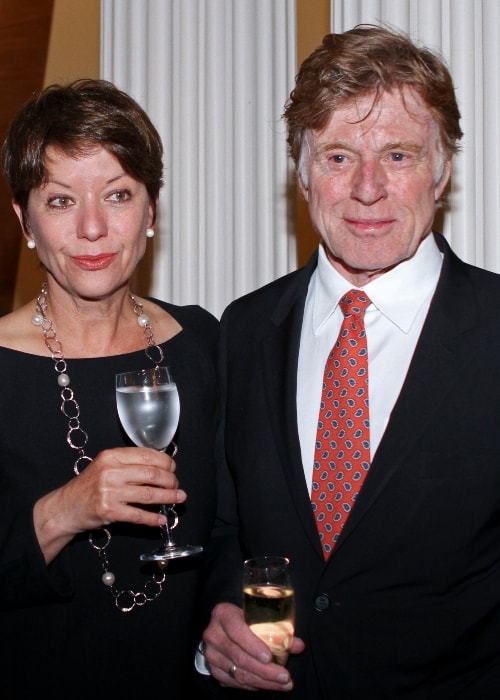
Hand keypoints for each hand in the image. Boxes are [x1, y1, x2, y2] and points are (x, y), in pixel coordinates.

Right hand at [34, 446, 186, 561]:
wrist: (66, 507)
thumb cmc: (89, 486)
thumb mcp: (105, 466)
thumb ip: (128, 463)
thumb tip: (160, 464)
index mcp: (111, 456)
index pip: (146, 455)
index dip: (165, 462)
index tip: (173, 468)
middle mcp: (111, 472)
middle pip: (151, 474)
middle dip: (170, 480)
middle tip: (176, 485)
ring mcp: (110, 492)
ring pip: (149, 494)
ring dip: (168, 497)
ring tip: (178, 498)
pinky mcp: (110, 512)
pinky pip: (138, 515)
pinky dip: (153, 518)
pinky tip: (162, 520)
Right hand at [202, 602, 304, 691]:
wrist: (223, 629)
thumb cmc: (245, 620)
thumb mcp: (258, 617)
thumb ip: (278, 630)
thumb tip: (299, 645)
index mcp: (223, 614)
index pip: (236, 630)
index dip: (252, 645)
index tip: (269, 657)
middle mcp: (213, 634)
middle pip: (240, 656)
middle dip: (265, 670)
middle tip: (285, 676)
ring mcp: (212, 654)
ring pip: (239, 673)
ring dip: (264, 681)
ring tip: (283, 683)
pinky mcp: (214, 670)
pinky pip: (236, 683)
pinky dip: (254, 686)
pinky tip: (268, 685)